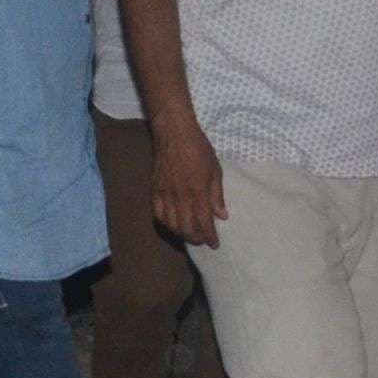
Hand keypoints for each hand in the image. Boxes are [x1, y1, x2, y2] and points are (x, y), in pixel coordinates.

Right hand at [151, 117, 225, 249]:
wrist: (174, 133)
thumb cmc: (199, 149)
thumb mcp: (215, 170)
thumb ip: (217, 195)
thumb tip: (222, 216)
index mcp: (198, 192)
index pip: (204, 223)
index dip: (210, 237)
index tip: (214, 245)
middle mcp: (181, 197)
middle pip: (186, 228)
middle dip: (196, 238)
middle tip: (202, 240)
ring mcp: (166, 195)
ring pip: (171, 224)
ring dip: (181, 233)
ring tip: (189, 233)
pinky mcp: (155, 190)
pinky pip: (158, 214)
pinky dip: (166, 224)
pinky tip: (173, 224)